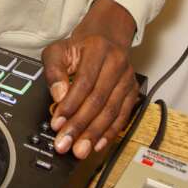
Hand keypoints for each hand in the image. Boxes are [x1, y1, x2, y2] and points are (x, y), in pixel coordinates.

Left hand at [41, 0, 138, 159]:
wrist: (106, 38)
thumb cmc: (80, 47)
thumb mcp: (58, 50)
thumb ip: (54, 70)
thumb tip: (58, 95)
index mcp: (98, 50)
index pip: (84, 82)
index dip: (70, 105)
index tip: (57, 123)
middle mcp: (117, 63)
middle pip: (98, 99)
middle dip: (80, 125)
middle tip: (66, 143)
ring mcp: (127, 79)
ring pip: (112, 111)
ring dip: (94, 133)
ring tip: (80, 149)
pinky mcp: (132, 92)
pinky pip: (123, 116)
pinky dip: (110, 132)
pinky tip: (98, 144)